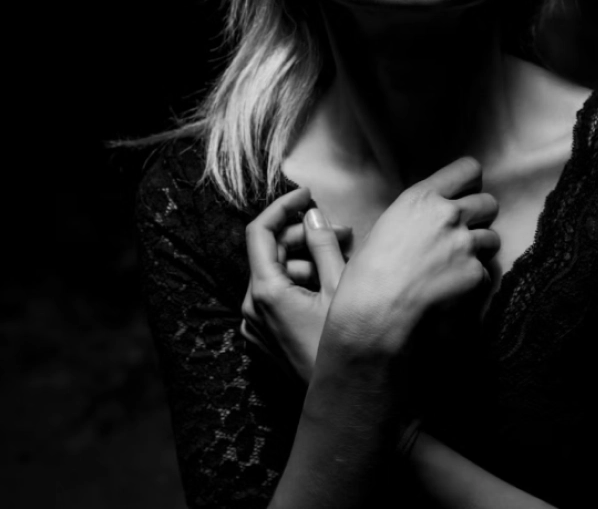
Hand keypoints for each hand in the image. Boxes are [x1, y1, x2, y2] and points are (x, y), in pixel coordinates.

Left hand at [241, 185, 353, 385]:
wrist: (344, 403)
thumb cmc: (346, 349)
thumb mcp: (341, 289)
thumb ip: (323, 245)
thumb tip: (313, 215)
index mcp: (265, 292)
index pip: (259, 232)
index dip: (282, 206)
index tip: (307, 195)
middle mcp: (252, 308)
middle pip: (270, 253)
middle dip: (304, 236)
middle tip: (344, 232)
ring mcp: (256, 327)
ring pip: (276, 276)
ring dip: (306, 261)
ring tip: (344, 261)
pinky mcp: (265, 340)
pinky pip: (276, 299)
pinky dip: (299, 285)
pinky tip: (329, 285)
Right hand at [327, 156, 500, 355]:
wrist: (374, 312)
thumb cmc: (367, 274)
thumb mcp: (383, 227)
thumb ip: (412, 214)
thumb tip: (421, 215)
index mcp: (422, 198)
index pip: (468, 169)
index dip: (470, 182)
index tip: (465, 194)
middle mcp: (448, 215)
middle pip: (488, 203)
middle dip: (480, 217)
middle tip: (463, 234)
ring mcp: (464, 244)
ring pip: (492, 238)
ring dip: (480, 250)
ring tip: (456, 266)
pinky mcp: (475, 273)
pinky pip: (486, 272)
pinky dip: (474, 281)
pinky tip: (452, 290)